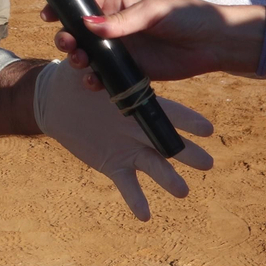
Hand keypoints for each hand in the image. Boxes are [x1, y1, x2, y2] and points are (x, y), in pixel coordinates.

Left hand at [34, 60, 213, 220]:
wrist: (57, 102)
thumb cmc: (73, 78)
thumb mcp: (84, 68)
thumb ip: (93, 64)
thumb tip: (92, 50)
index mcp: (139, 104)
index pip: (168, 113)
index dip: (187, 122)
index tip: (208, 130)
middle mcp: (140, 128)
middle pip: (168, 142)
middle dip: (187, 153)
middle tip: (208, 164)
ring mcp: (130, 148)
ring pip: (154, 166)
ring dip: (168, 179)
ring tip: (182, 192)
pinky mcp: (114, 164)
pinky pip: (128, 184)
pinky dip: (136, 200)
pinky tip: (145, 215)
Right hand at [43, 0, 250, 86]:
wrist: (215, 43)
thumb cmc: (188, 15)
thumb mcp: (154, 11)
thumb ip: (122, 20)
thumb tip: (89, 25)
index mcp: (120, 1)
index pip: (84, 1)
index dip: (63, 7)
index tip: (47, 15)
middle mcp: (118, 25)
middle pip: (81, 31)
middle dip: (68, 38)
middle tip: (68, 46)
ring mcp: (124, 48)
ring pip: (91, 55)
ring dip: (79, 60)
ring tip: (80, 64)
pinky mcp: (134, 69)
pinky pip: (108, 75)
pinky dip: (96, 80)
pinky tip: (94, 83)